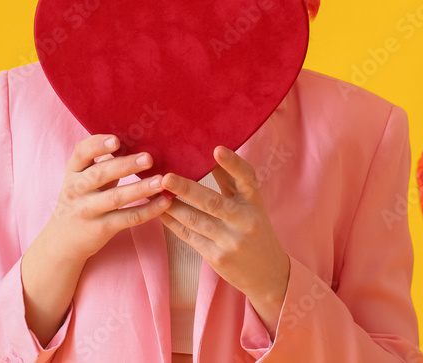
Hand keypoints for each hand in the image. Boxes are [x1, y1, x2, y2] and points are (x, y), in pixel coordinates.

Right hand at [43, 133, 171, 263]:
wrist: (63, 240)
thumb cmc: (81, 199)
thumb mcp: (82, 178)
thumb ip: (102, 163)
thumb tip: (134, 141)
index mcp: (74, 171)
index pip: (81, 152)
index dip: (97, 144)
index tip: (116, 140)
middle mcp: (77, 189)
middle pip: (100, 174)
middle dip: (125, 165)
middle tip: (148, 158)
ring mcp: (88, 210)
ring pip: (116, 198)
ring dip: (140, 188)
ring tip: (161, 181)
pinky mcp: (101, 228)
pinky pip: (127, 218)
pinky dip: (147, 211)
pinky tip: (163, 203)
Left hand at [158, 145, 290, 336]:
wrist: (268, 273)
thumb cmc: (254, 229)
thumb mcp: (249, 204)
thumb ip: (230, 181)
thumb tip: (209, 152)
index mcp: (254, 202)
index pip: (247, 178)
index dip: (233, 164)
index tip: (216, 149)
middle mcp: (245, 220)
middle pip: (213, 202)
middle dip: (187, 189)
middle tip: (166, 177)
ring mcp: (231, 240)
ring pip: (196, 220)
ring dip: (173, 206)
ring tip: (154, 192)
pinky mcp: (217, 257)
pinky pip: (190, 236)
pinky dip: (173, 224)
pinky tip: (159, 213)